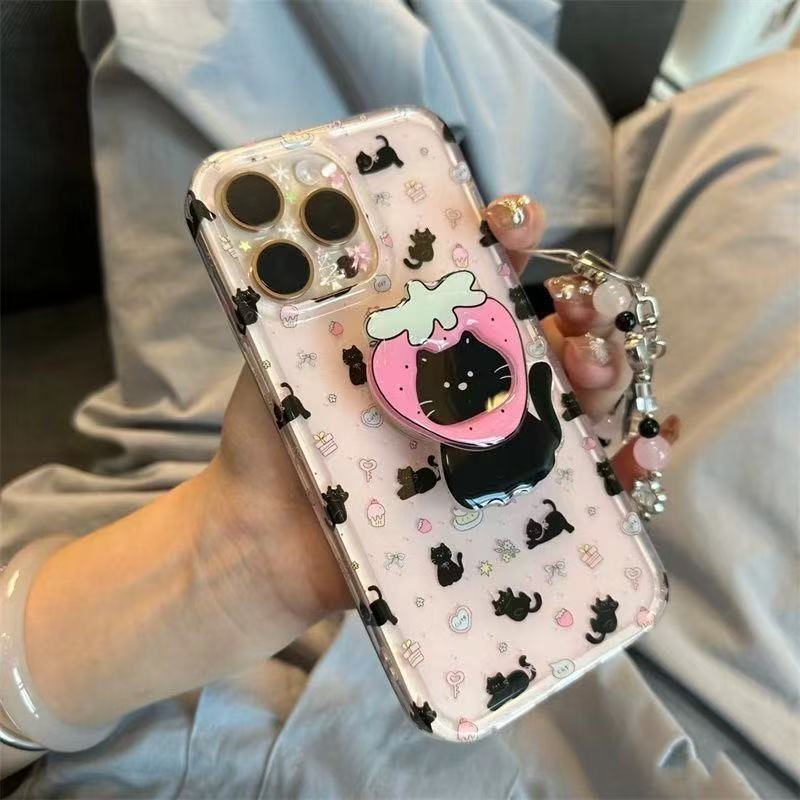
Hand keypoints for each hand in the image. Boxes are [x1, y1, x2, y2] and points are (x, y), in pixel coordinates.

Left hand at [23, 193, 679, 732]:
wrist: (265, 545)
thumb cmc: (273, 446)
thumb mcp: (277, 362)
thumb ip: (290, 305)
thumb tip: (300, 232)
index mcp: (427, 346)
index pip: (483, 282)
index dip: (507, 243)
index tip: (515, 224)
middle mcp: (470, 390)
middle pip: (551, 339)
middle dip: (580, 315)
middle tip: (575, 317)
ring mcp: (493, 448)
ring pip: (579, 403)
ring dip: (610, 377)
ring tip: (599, 374)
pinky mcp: (507, 508)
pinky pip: (582, 489)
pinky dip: (625, 467)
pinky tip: (643, 454)